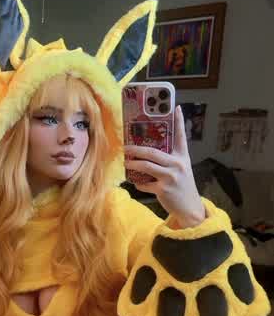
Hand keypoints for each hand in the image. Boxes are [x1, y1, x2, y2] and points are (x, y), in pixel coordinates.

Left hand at [124, 106, 205, 227]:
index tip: (176, 107)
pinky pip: (145, 184)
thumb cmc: (182, 186)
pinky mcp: (163, 189)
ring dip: (132, 164)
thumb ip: (170, 158)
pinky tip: (136, 182)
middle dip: (136, 149)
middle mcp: (177, 164)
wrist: (189, 207)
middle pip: (153, 152)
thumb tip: (150, 150)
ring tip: (126, 162)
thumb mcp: (182, 169)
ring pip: (146, 166)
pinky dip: (139, 183)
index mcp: (183, 157)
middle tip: (126, 147)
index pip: (181, 136)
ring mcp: (170, 177)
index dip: (179, 121)